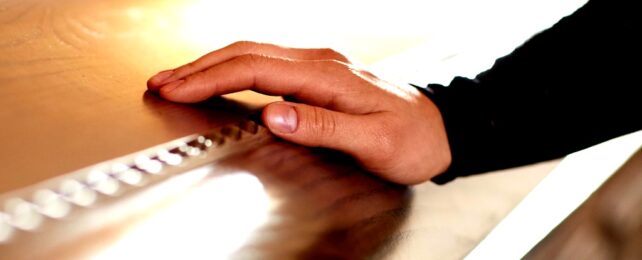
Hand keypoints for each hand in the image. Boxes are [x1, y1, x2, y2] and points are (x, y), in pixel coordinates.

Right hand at [147, 41, 450, 183]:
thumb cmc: (409, 140)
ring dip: (212, 65)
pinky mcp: (318, 74)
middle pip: (247, 53)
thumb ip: (323, 128)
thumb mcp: (373, 142)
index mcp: (327, 76)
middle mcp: (319, 62)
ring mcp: (318, 65)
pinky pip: (267, 63)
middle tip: (160, 82)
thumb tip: (274, 114)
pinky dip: (234, 69)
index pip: (255, 69)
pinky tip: (220, 78)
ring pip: (254, 54)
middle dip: (199, 67)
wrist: (437, 130)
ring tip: (178, 78)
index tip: (176, 89)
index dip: (210, 78)